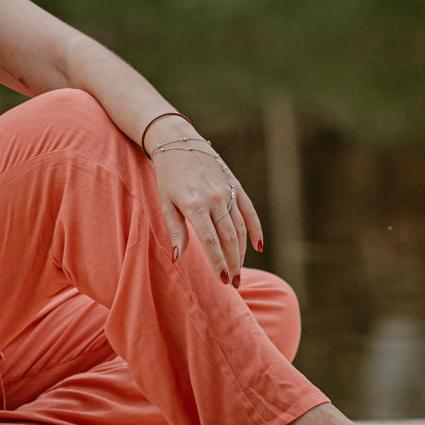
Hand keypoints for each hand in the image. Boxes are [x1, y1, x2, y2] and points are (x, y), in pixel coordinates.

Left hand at [149, 137, 260, 285]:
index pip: (210, 241)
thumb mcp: (166, 203)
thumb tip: (178, 258)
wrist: (179, 142)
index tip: (222, 280)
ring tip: (240, 270)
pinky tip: (258, 247)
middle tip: (234, 283)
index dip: (218, 262)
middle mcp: (215, 198)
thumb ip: (175, 230)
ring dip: (242, 252)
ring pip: (240, 228)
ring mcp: (228, 191)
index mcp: (195, 205)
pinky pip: (249, 211)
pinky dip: (255, 229)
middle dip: (233, 263)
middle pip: (229, 238)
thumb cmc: (168, 176)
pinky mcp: (236, 184)